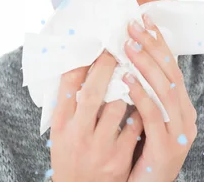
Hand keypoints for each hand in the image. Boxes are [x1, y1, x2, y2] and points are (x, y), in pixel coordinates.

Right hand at [49, 49, 144, 181]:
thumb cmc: (71, 156)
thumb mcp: (62, 130)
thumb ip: (70, 103)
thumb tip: (81, 64)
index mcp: (61, 123)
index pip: (68, 84)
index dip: (82, 60)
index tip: (95, 44)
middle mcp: (77, 134)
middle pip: (93, 91)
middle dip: (107, 66)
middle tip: (118, 48)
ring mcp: (99, 147)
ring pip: (119, 106)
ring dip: (129, 89)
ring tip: (132, 77)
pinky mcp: (119, 159)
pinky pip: (136, 126)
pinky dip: (140, 112)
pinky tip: (143, 105)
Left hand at [121, 13, 197, 181]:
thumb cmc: (141, 155)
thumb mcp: (146, 121)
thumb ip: (143, 95)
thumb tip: (127, 61)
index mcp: (182, 108)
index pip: (172, 68)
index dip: (159, 43)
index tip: (145, 19)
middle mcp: (186, 117)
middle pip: (171, 73)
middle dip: (152, 46)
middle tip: (133, 24)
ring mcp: (179, 133)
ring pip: (165, 90)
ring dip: (145, 64)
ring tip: (128, 45)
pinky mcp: (167, 149)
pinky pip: (153, 116)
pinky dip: (140, 94)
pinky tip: (126, 79)